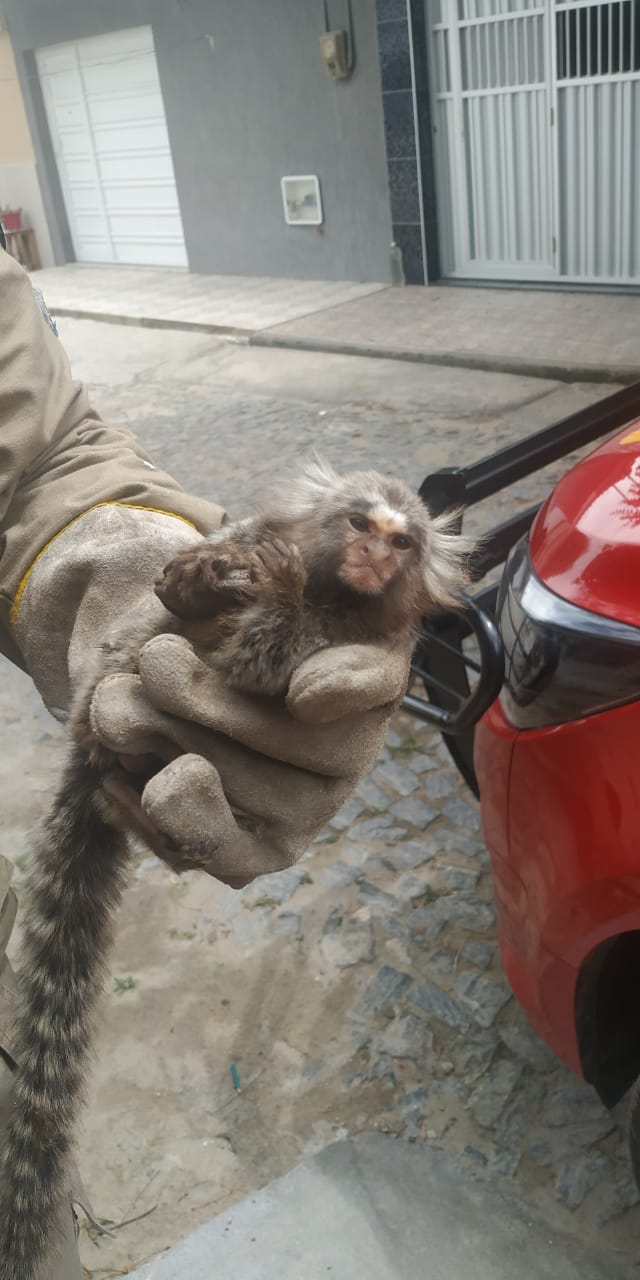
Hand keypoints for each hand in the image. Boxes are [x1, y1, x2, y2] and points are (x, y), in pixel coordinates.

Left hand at [14, 505, 410, 887]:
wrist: (172, 640)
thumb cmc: (242, 584)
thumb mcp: (284, 533)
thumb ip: (335, 521)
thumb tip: (383, 520)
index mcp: (365, 660)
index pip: (376, 681)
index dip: (347, 689)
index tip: (304, 691)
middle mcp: (347, 745)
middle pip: (299, 748)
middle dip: (209, 709)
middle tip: (154, 663)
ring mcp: (301, 805)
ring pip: (246, 800)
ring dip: (166, 747)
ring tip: (118, 705)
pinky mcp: (248, 847)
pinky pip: (207, 855)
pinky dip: (150, 819)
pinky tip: (115, 778)